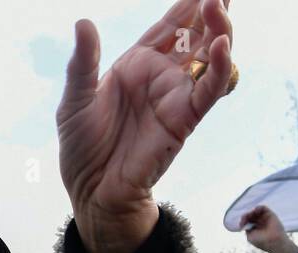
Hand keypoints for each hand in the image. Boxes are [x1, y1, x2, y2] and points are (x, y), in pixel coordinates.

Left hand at [58, 0, 233, 252]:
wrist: (92, 189)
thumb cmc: (82, 146)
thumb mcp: (75, 100)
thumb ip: (83, 63)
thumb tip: (83, 22)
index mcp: (137, 64)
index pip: (169, 25)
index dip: (187, 3)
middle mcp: (161, 75)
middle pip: (195, 34)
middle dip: (209, 9)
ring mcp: (176, 95)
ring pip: (209, 55)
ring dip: (218, 28)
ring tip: (218, 4)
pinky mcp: (185, 118)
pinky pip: (209, 90)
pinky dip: (219, 68)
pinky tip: (221, 46)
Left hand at [239, 205, 297, 252]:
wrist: (273, 241)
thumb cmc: (261, 241)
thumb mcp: (250, 236)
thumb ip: (246, 228)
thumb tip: (242, 222)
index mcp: (254, 228)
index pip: (247, 221)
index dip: (243, 220)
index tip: (242, 223)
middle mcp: (259, 222)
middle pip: (250, 215)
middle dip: (246, 215)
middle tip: (244, 217)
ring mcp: (264, 218)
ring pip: (256, 211)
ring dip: (251, 211)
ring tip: (250, 214)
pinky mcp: (270, 214)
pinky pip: (263, 208)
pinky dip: (258, 208)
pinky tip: (255, 211)